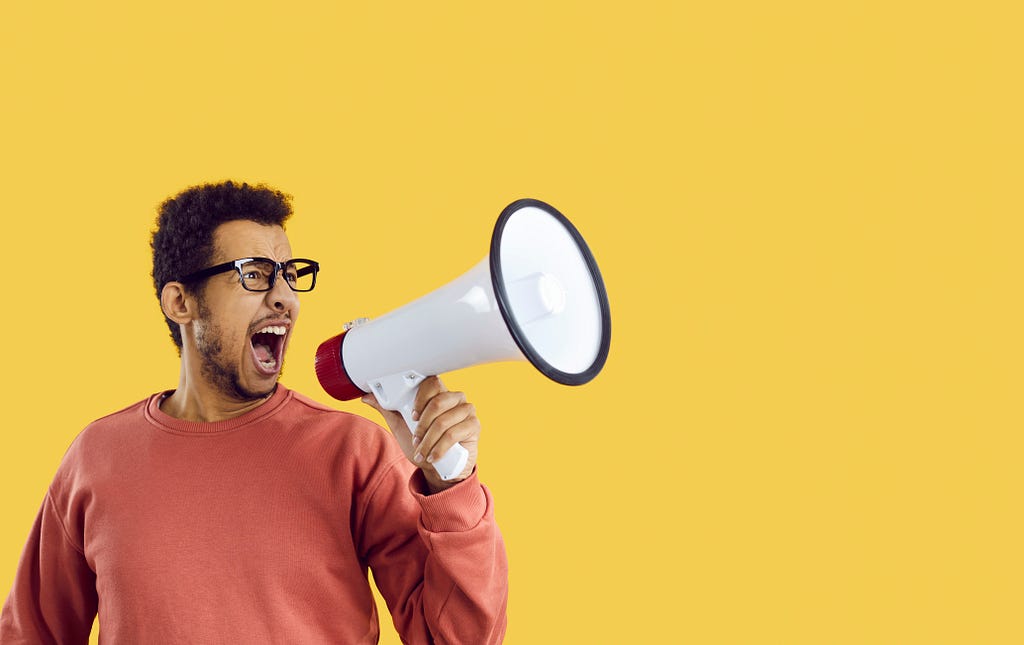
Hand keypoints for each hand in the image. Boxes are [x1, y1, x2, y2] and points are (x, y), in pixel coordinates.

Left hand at [362, 376, 478, 491]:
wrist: (440, 468)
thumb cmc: (423, 444)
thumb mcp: (401, 426)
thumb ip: (388, 410)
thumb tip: (366, 396)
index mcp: (438, 393)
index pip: (432, 382)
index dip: (420, 398)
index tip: (411, 415)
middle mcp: (455, 398)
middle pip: (438, 402)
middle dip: (422, 425)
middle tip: (416, 438)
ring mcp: (467, 411)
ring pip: (444, 421)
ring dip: (428, 440)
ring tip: (422, 452)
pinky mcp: (474, 426)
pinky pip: (454, 434)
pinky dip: (439, 448)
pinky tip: (433, 457)